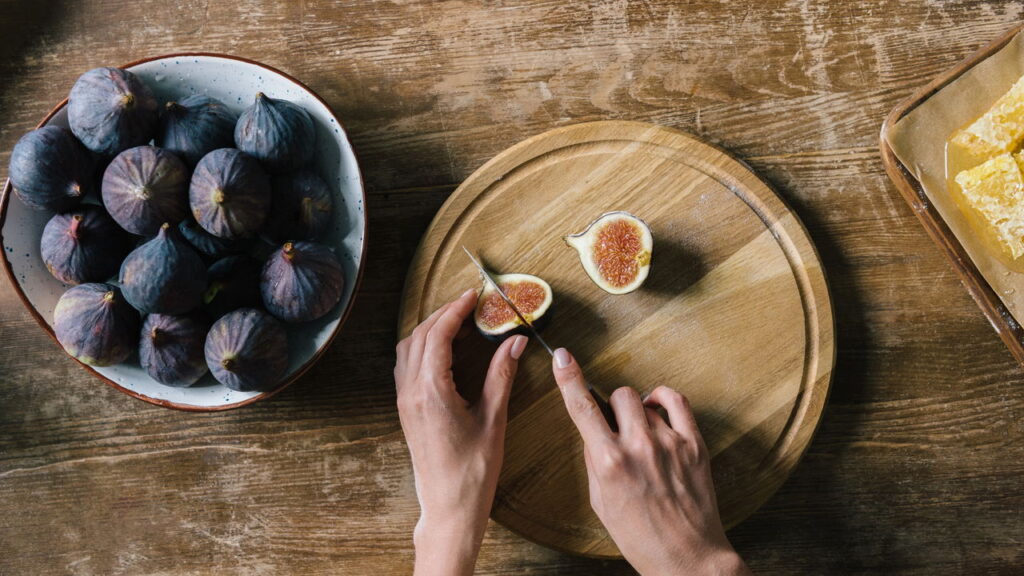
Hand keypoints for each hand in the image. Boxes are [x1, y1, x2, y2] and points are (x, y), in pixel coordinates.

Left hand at [395, 289, 527, 575]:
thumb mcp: (494, 419)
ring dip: (429, 329)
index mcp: (432, 390)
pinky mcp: (406, 410)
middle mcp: (411, 391)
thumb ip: (502, 375)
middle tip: (469, 304)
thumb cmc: (474, 470)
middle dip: (443, 314)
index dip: (456, 310)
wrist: (449, 507)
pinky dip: (421, 347)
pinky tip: (442, 349)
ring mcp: (404, 401)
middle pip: (420, 336)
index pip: (439, 334)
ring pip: (408, 349)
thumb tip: (515, 342)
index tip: (474, 296)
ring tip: (456, 320)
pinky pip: (406, 365)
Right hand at [552, 348, 750, 575]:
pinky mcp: (694, 444)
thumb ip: (595, 461)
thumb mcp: (601, 502)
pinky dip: (663, 399)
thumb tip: (594, 432)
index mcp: (610, 463)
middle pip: (619, 395)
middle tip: (618, 428)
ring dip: (639, 413)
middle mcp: (638, 447)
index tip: (562, 356)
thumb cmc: (640, 536)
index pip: (582, 408)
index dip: (569, 377)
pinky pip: (676, 401)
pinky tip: (658, 410)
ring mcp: (669, 443)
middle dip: (614, 407)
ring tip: (644, 438)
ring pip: (645, 402)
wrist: (686, 557)